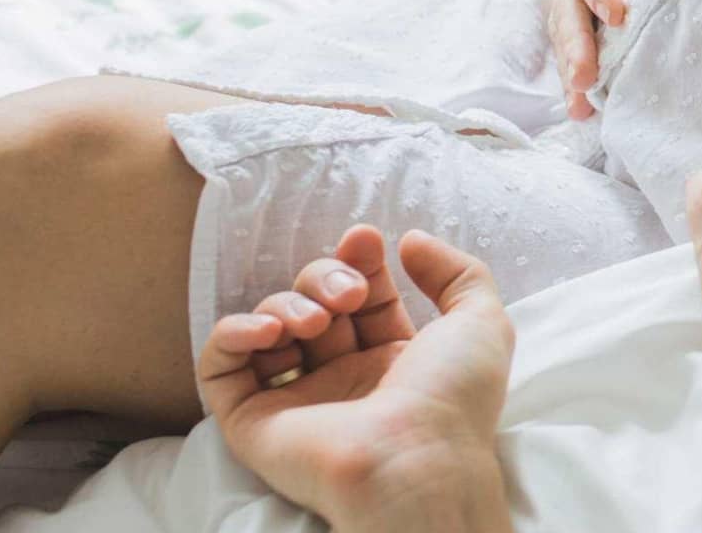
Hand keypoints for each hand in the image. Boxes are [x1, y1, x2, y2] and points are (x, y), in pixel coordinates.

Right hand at [198, 225, 514, 527]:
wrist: (411, 462)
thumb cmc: (451, 397)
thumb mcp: (481, 320)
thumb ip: (457, 271)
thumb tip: (410, 241)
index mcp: (396, 358)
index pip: (364, 294)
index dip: (360, 260)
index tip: (364, 239)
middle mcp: (345, 377)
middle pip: (315, 300)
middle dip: (326, 277)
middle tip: (347, 296)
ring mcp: (297, 399)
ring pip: (270, 326)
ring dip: (286, 304)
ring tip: (315, 323)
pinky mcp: (253, 421)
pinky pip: (220, 368)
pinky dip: (232, 334)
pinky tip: (268, 332)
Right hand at [546, 0, 701, 120]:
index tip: (619, 12)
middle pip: (565, 0)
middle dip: (574, 41)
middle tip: (585, 79)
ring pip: (566, 26)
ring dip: (571, 66)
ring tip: (581, 106)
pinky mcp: (585, 0)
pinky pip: (579, 36)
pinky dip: (580, 71)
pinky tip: (587, 109)